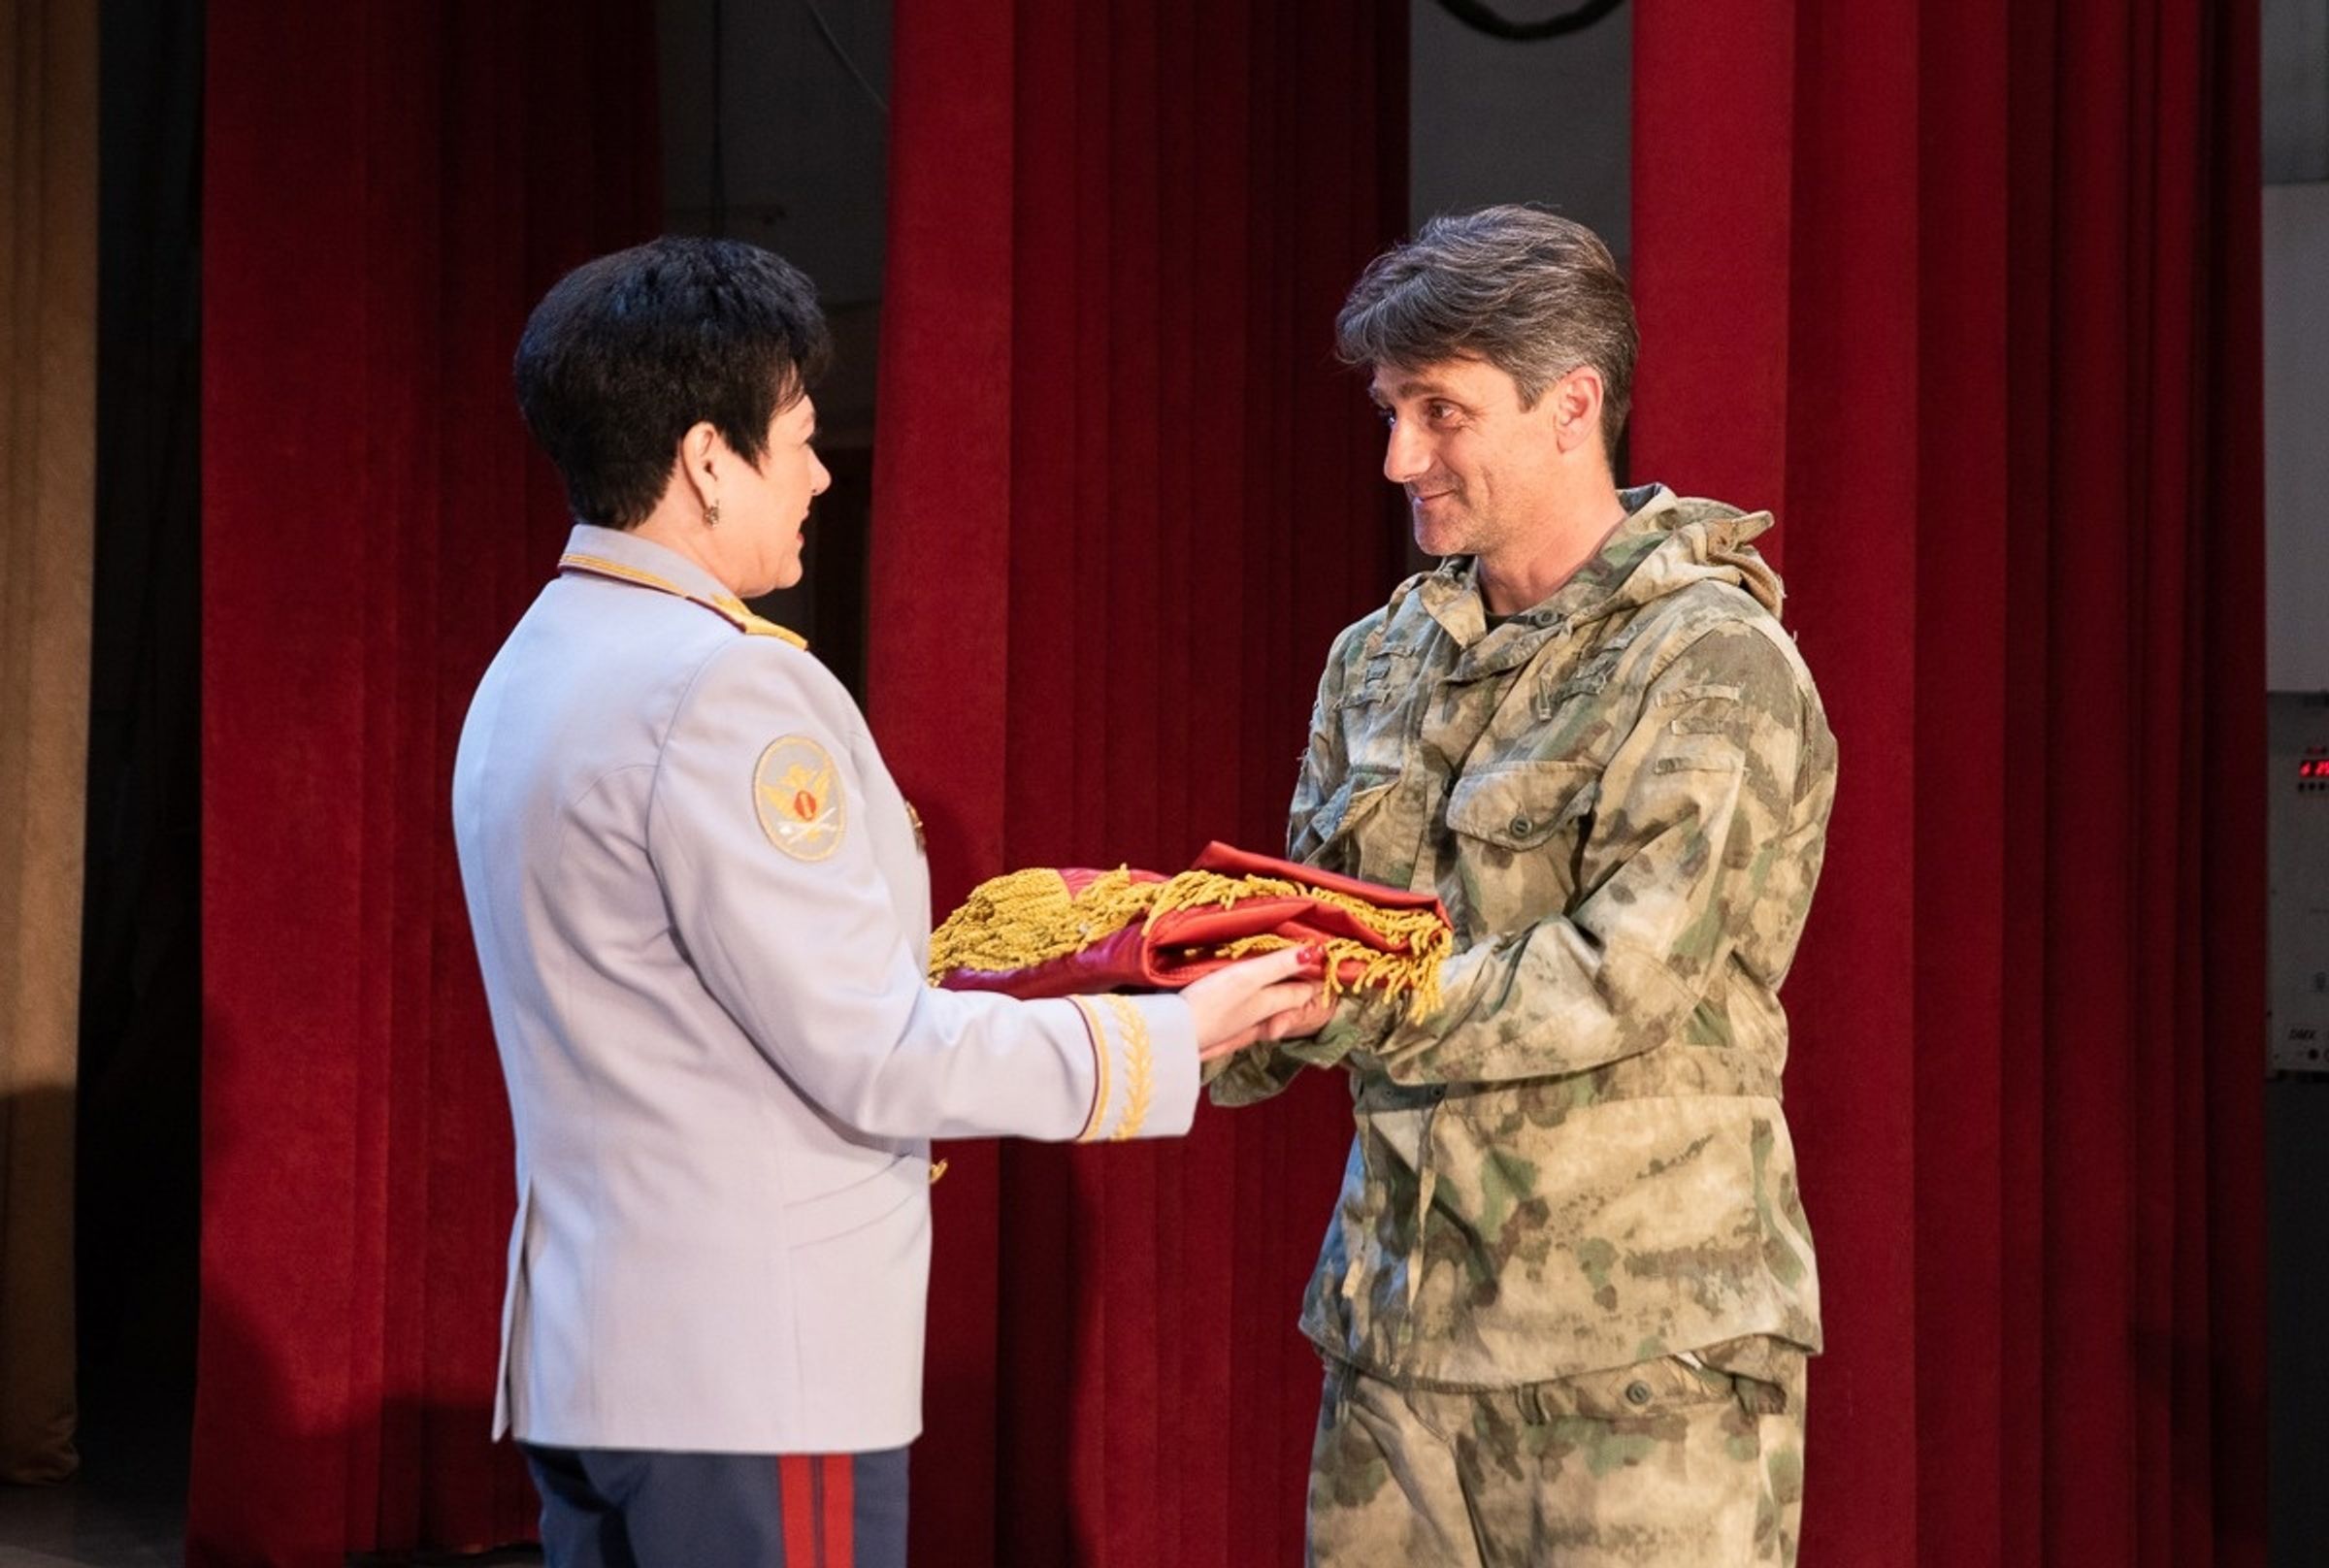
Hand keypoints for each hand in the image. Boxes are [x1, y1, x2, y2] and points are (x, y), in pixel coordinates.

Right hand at [1182, 945, 1336, 1060]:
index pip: (1301, 992)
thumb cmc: (1212, 1004)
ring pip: (1264, 1010)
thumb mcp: (1248, 977)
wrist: (1174, 1036)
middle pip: (1284, 1002)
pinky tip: (1241, 1003)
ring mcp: (1237, 1024)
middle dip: (1297, 990)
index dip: (1315, 980)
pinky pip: (1243, 1015)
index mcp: (1269, 1003)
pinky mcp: (1217, 1026)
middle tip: (1307, 976)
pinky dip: (1250, 1005)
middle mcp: (1257, 1016)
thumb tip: (1315, 953)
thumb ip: (1278, 965)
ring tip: (1280, 985)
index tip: (1326, 967)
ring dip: (1274, 998)